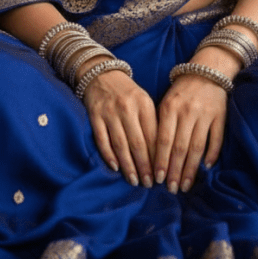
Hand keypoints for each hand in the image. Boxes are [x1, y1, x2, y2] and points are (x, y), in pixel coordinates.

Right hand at [82, 69, 156, 187]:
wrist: (102, 74)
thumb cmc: (128, 94)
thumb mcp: (144, 102)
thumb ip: (152, 123)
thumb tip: (161, 155)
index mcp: (144, 104)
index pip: (153, 135)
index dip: (158, 157)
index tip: (162, 174)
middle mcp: (127, 108)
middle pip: (138, 143)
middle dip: (144, 166)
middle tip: (149, 184)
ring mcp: (110, 112)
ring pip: (120, 144)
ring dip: (128, 165)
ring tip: (134, 181)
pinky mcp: (95, 116)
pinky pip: (102, 139)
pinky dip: (109, 155)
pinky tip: (115, 168)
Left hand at [154, 75, 227, 193]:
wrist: (207, 71)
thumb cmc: (182, 91)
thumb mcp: (166, 102)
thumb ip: (161, 125)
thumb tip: (154, 156)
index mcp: (170, 107)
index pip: (163, 140)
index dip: (160, 161)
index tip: (157, 179)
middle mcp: (187, 112)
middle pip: (180, 147)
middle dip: (175, 171)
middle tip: (171, 189)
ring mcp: (205, 114)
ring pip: (197, 147)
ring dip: (190, 169)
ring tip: (186, 185)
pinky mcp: (220, 116)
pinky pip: (216, 139)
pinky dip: (211, 154)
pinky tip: (206, 168)